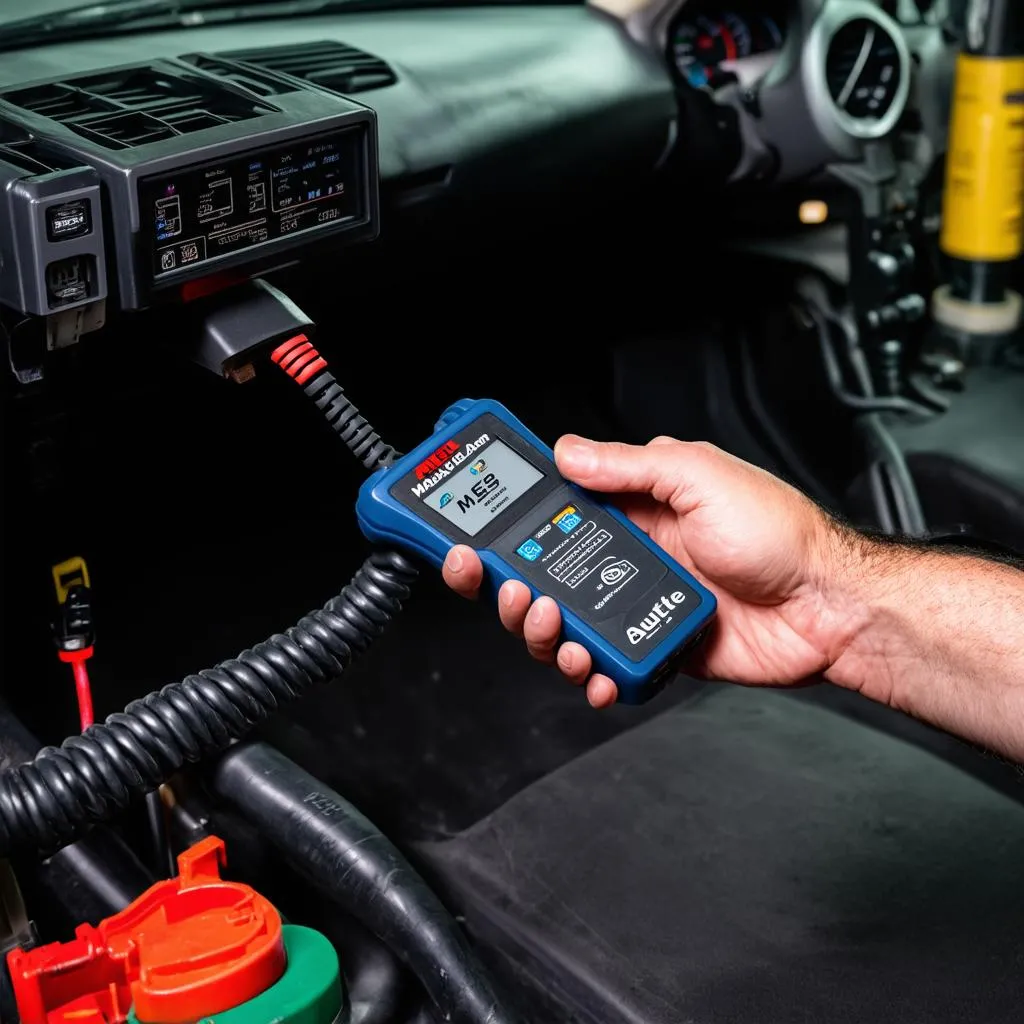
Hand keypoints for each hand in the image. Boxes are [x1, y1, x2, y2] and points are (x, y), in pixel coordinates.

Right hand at [443, 435, 843, 706]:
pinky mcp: (655, 650)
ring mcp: (637, 607)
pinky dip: (589, 676)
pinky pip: (605, 667)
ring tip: (555, 625)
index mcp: (632, 511)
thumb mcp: (700, 476)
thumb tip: (568, 451)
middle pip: (540, 577)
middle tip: (508, 588)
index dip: (504, 523)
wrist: (827, 604)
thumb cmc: (778, 535)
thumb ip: (629, 466)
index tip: (466, 530)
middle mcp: (626, 559)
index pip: (550, 513)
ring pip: (563, 627)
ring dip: (542, 633)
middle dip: (509, 587)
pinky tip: (593, 672)